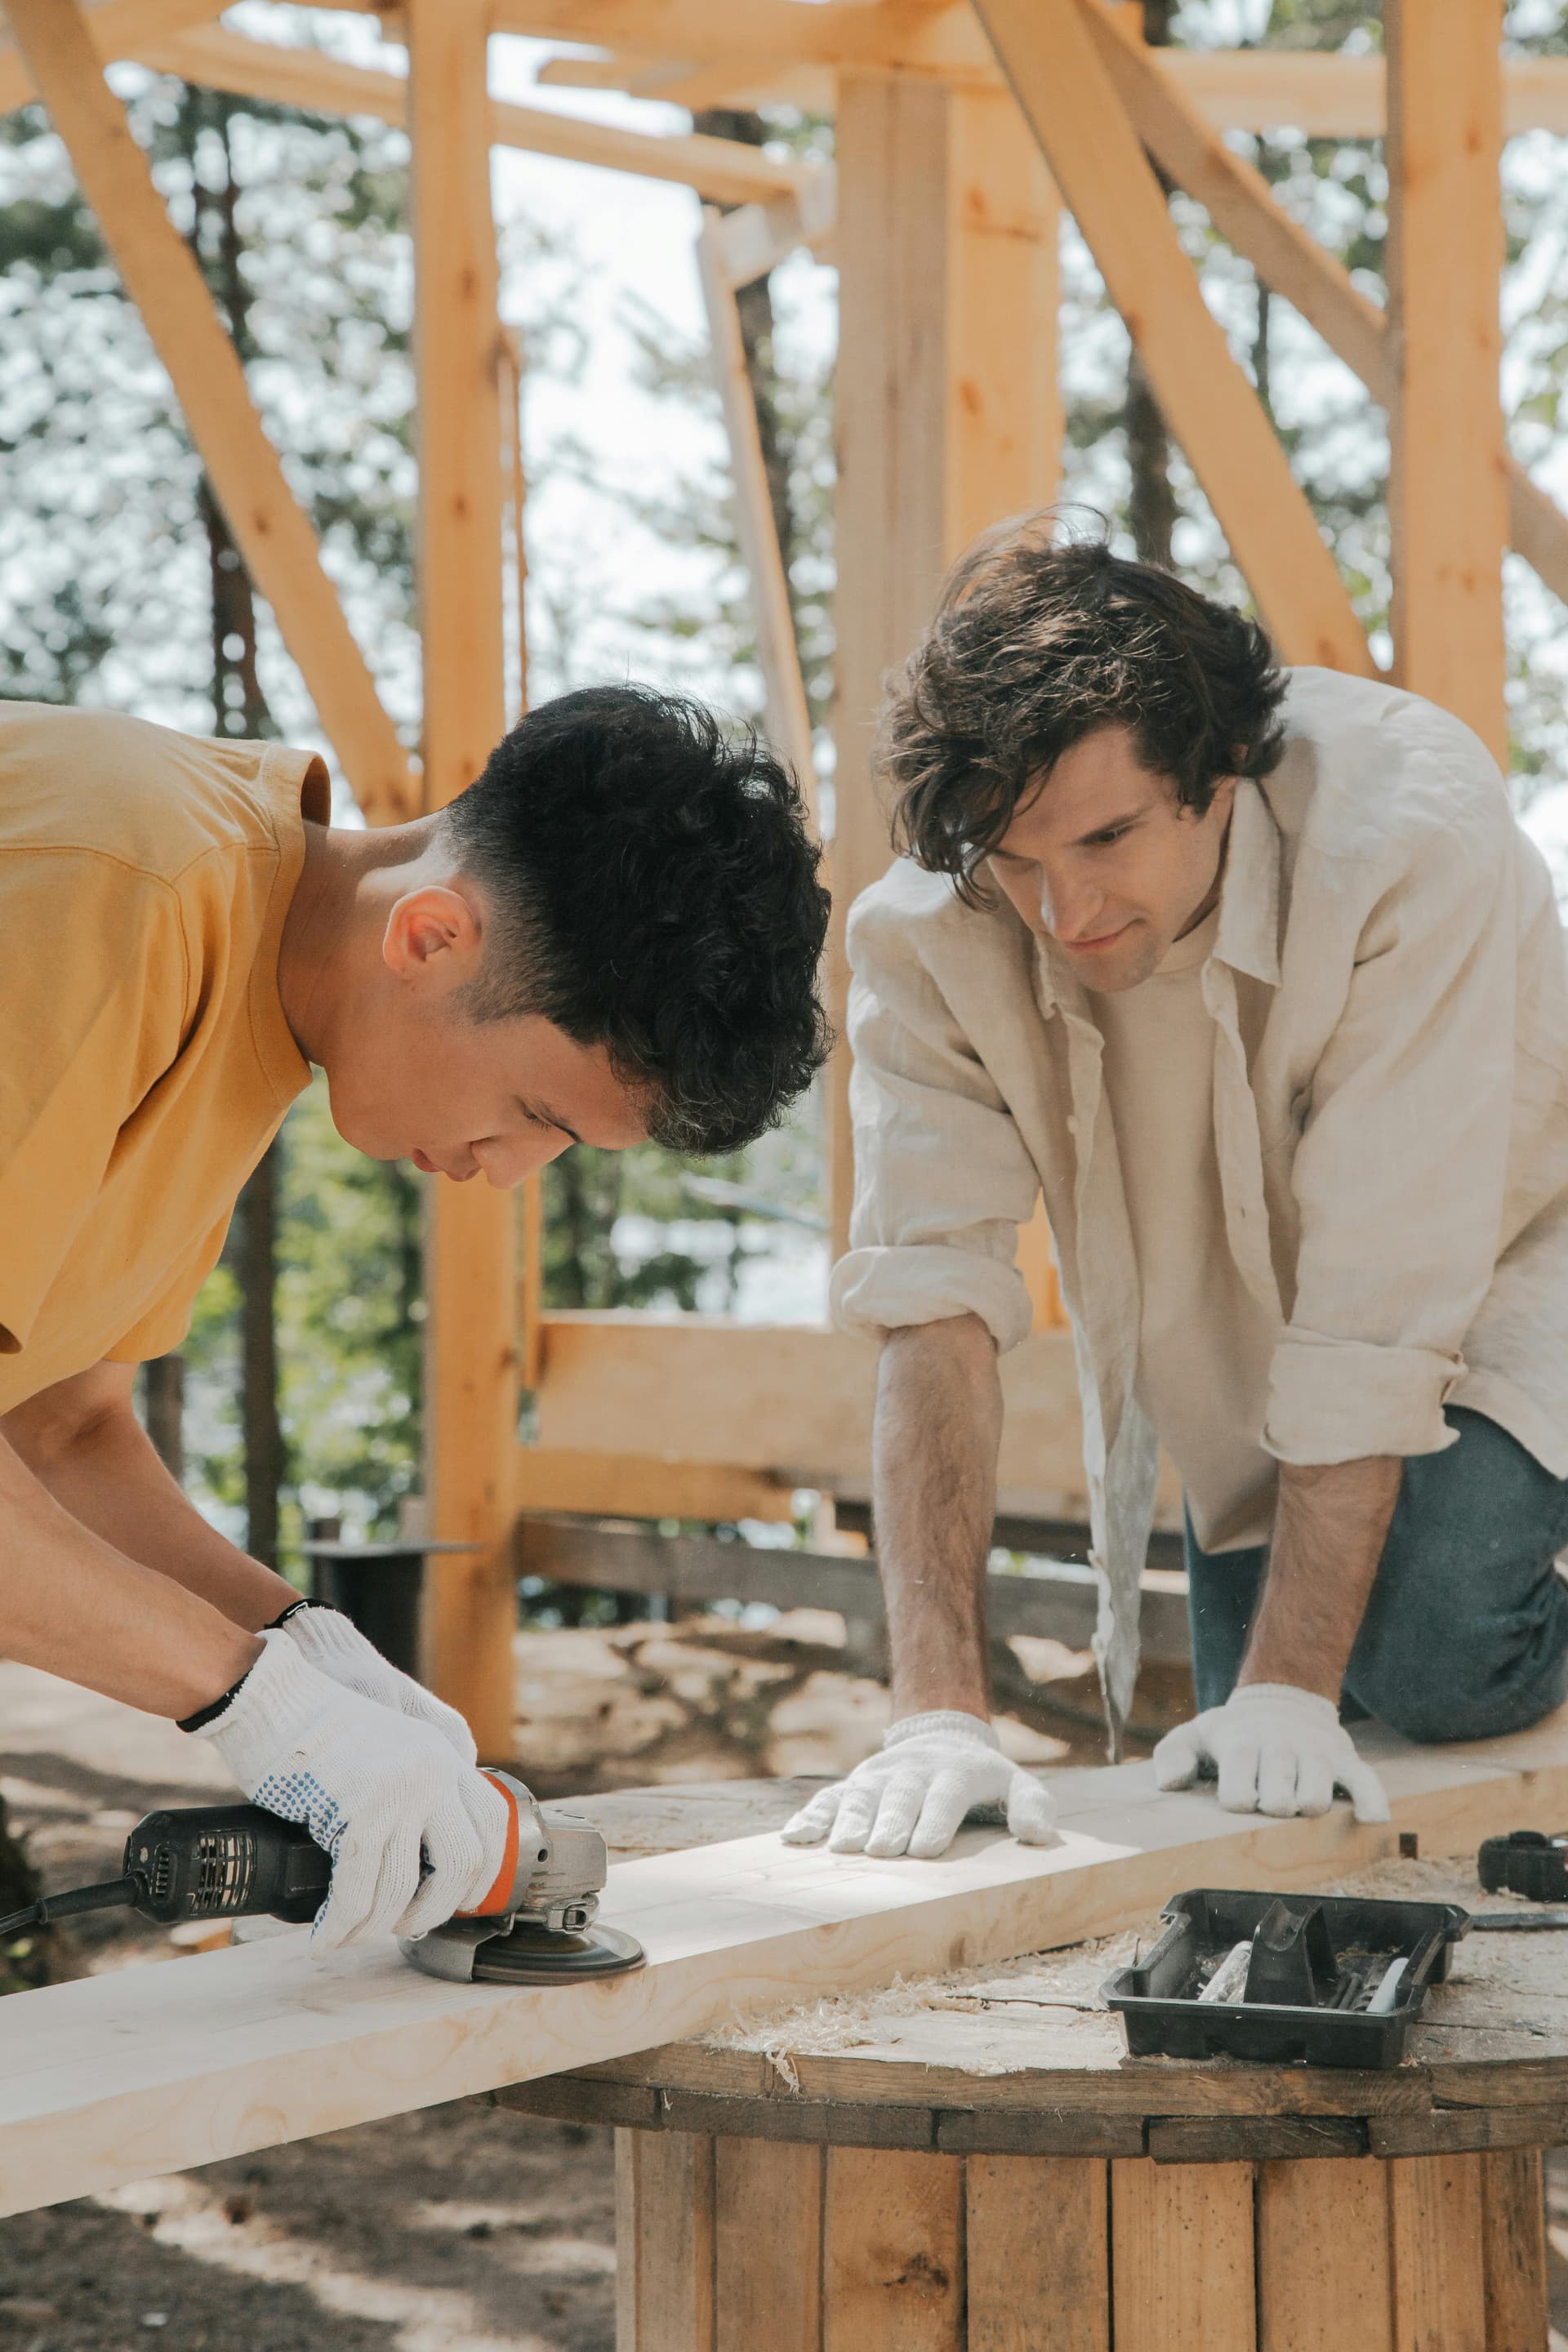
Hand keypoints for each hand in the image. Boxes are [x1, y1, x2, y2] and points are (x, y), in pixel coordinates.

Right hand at [185, 1629, 509, 1948]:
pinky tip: (325, 1936)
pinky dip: (340, 1923)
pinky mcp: (355, 1810)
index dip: (483, 1872)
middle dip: (436, 1909)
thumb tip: (419, 1865)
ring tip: (351, 1935)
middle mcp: (431, 1772)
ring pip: (402, 1886)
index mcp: (442, 1754)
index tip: (460, 1901)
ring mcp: (397, 1791)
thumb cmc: (316, 1729)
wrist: (274, 1698)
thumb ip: (416, 1789)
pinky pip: (356, 1887)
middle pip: (464, 1862)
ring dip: (375, 1926)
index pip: (492, 1820)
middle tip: (406, 1925)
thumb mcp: (388, 1748)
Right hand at [781, 1710, 1056, 1859]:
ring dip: (850, 1820)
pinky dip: (812, 1816)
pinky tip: (795, 1838)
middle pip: (900, 1795)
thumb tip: (1039, 1835)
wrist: (942, 1739)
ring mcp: (880, 1776)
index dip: (936, 1818)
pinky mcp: (855, 1784)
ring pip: (862, 1795)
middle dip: (890, 1821)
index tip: (926, 1848)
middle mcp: (913, 1770)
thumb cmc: (983, 1781)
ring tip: (842, 1848)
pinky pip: (830, 1798)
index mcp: (956, 1772)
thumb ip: (1034, 1806)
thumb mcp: (1016, 1784)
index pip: (946, 1794)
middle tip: (882, 1851)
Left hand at [1152, 1682, 1389, 1823]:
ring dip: (1305, 1809)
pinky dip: (1371, 1803)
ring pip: (1316, 1802)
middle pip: (1279, 1803)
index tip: (1238, 1795)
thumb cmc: (1233, 1732)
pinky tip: (1369, 1820)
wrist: (1281, 1700)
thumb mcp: (1195, 1735)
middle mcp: (1280, 1747)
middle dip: (1271, 1809)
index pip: (1239, 1796)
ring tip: (1295, 1798)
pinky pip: (1366, 1783)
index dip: (1238, 1803)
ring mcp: (1315, 1753)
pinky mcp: (1345, 1759)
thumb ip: (1173, 1756)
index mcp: (1242, 1744)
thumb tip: (1170, 1785)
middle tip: (1268, 1796)